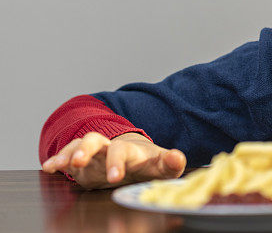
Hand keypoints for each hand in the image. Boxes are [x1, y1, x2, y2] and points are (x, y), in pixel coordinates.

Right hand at [41, 132, 186, 188]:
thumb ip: (170, 163)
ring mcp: (93, 154)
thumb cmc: (148, 163)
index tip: (115, 177)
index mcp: (128, 149)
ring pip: (77, 146)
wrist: (135, 156)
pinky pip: (66, 157)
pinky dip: (56, 161)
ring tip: (57, 165)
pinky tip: (49, 169)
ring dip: (67, 153)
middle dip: (85, 151)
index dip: (117, 163)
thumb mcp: (160, 165)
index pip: (121, 151)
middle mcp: (107, 147)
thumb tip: (177, 158)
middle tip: (79, 163)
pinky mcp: (81, 162)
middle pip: (94, 141)